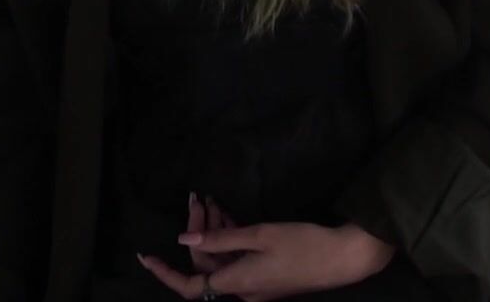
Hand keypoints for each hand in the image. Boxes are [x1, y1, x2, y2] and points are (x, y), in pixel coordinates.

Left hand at [138, 206, 396, 300]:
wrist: (343, 257)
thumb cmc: (302, 244)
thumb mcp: (259, 235)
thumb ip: (220, 238)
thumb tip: (183, 240)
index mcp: (237, 282)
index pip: (190, 285)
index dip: (165, 273)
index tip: (146, 256)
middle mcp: (243, 289)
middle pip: (207, 264)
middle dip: (199, 231)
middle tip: (199, 199)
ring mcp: (257, 285)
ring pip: (223, 260)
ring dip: (215, 232)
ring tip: (213, 202)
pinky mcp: (268, 277)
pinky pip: (239, 260)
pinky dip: (231, 239)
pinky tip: (230, 216)